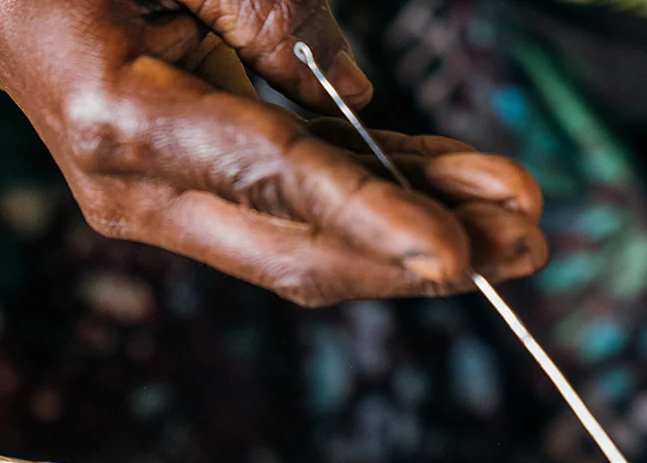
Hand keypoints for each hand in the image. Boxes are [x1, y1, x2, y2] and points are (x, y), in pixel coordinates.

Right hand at [0, 0, 545, 304]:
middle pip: (297, 246)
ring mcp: (159, 200)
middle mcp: (135, 184)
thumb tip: (357, 90)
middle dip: (418, 252)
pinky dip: (372, 204)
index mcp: (116, 117)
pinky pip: (292, 207)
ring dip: (414, 236)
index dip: (368, 217)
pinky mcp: (184, 191)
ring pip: (305, 239)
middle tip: (530, 243)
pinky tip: (450, 197)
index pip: (267, 177)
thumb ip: (257, 5)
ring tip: (519, 229)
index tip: (455, 255)